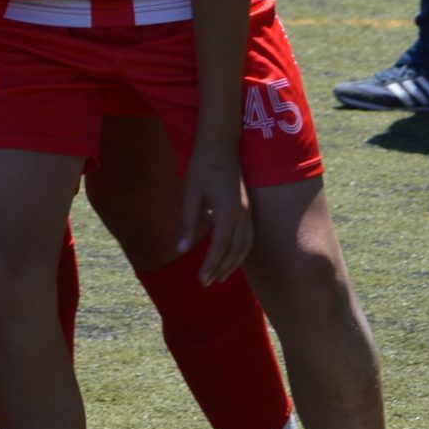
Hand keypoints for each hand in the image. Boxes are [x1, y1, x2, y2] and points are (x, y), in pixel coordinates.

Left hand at [176, 134, 251, 284]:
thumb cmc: (202, 167)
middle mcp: (242, 215)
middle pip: (235, 251)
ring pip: (245, 247)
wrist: (221, 145)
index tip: (201, 279)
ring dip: (233, 264)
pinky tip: (230, 258)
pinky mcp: (248, 210)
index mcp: (227, 211)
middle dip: (221, 269)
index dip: (211, 265)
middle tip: (207, 283)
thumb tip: (180, 249)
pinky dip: (240, 252)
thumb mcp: (190, 194)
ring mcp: (248, 212)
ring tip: (218, 276)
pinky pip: (248, 238)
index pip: (220, 247)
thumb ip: (187, 222)